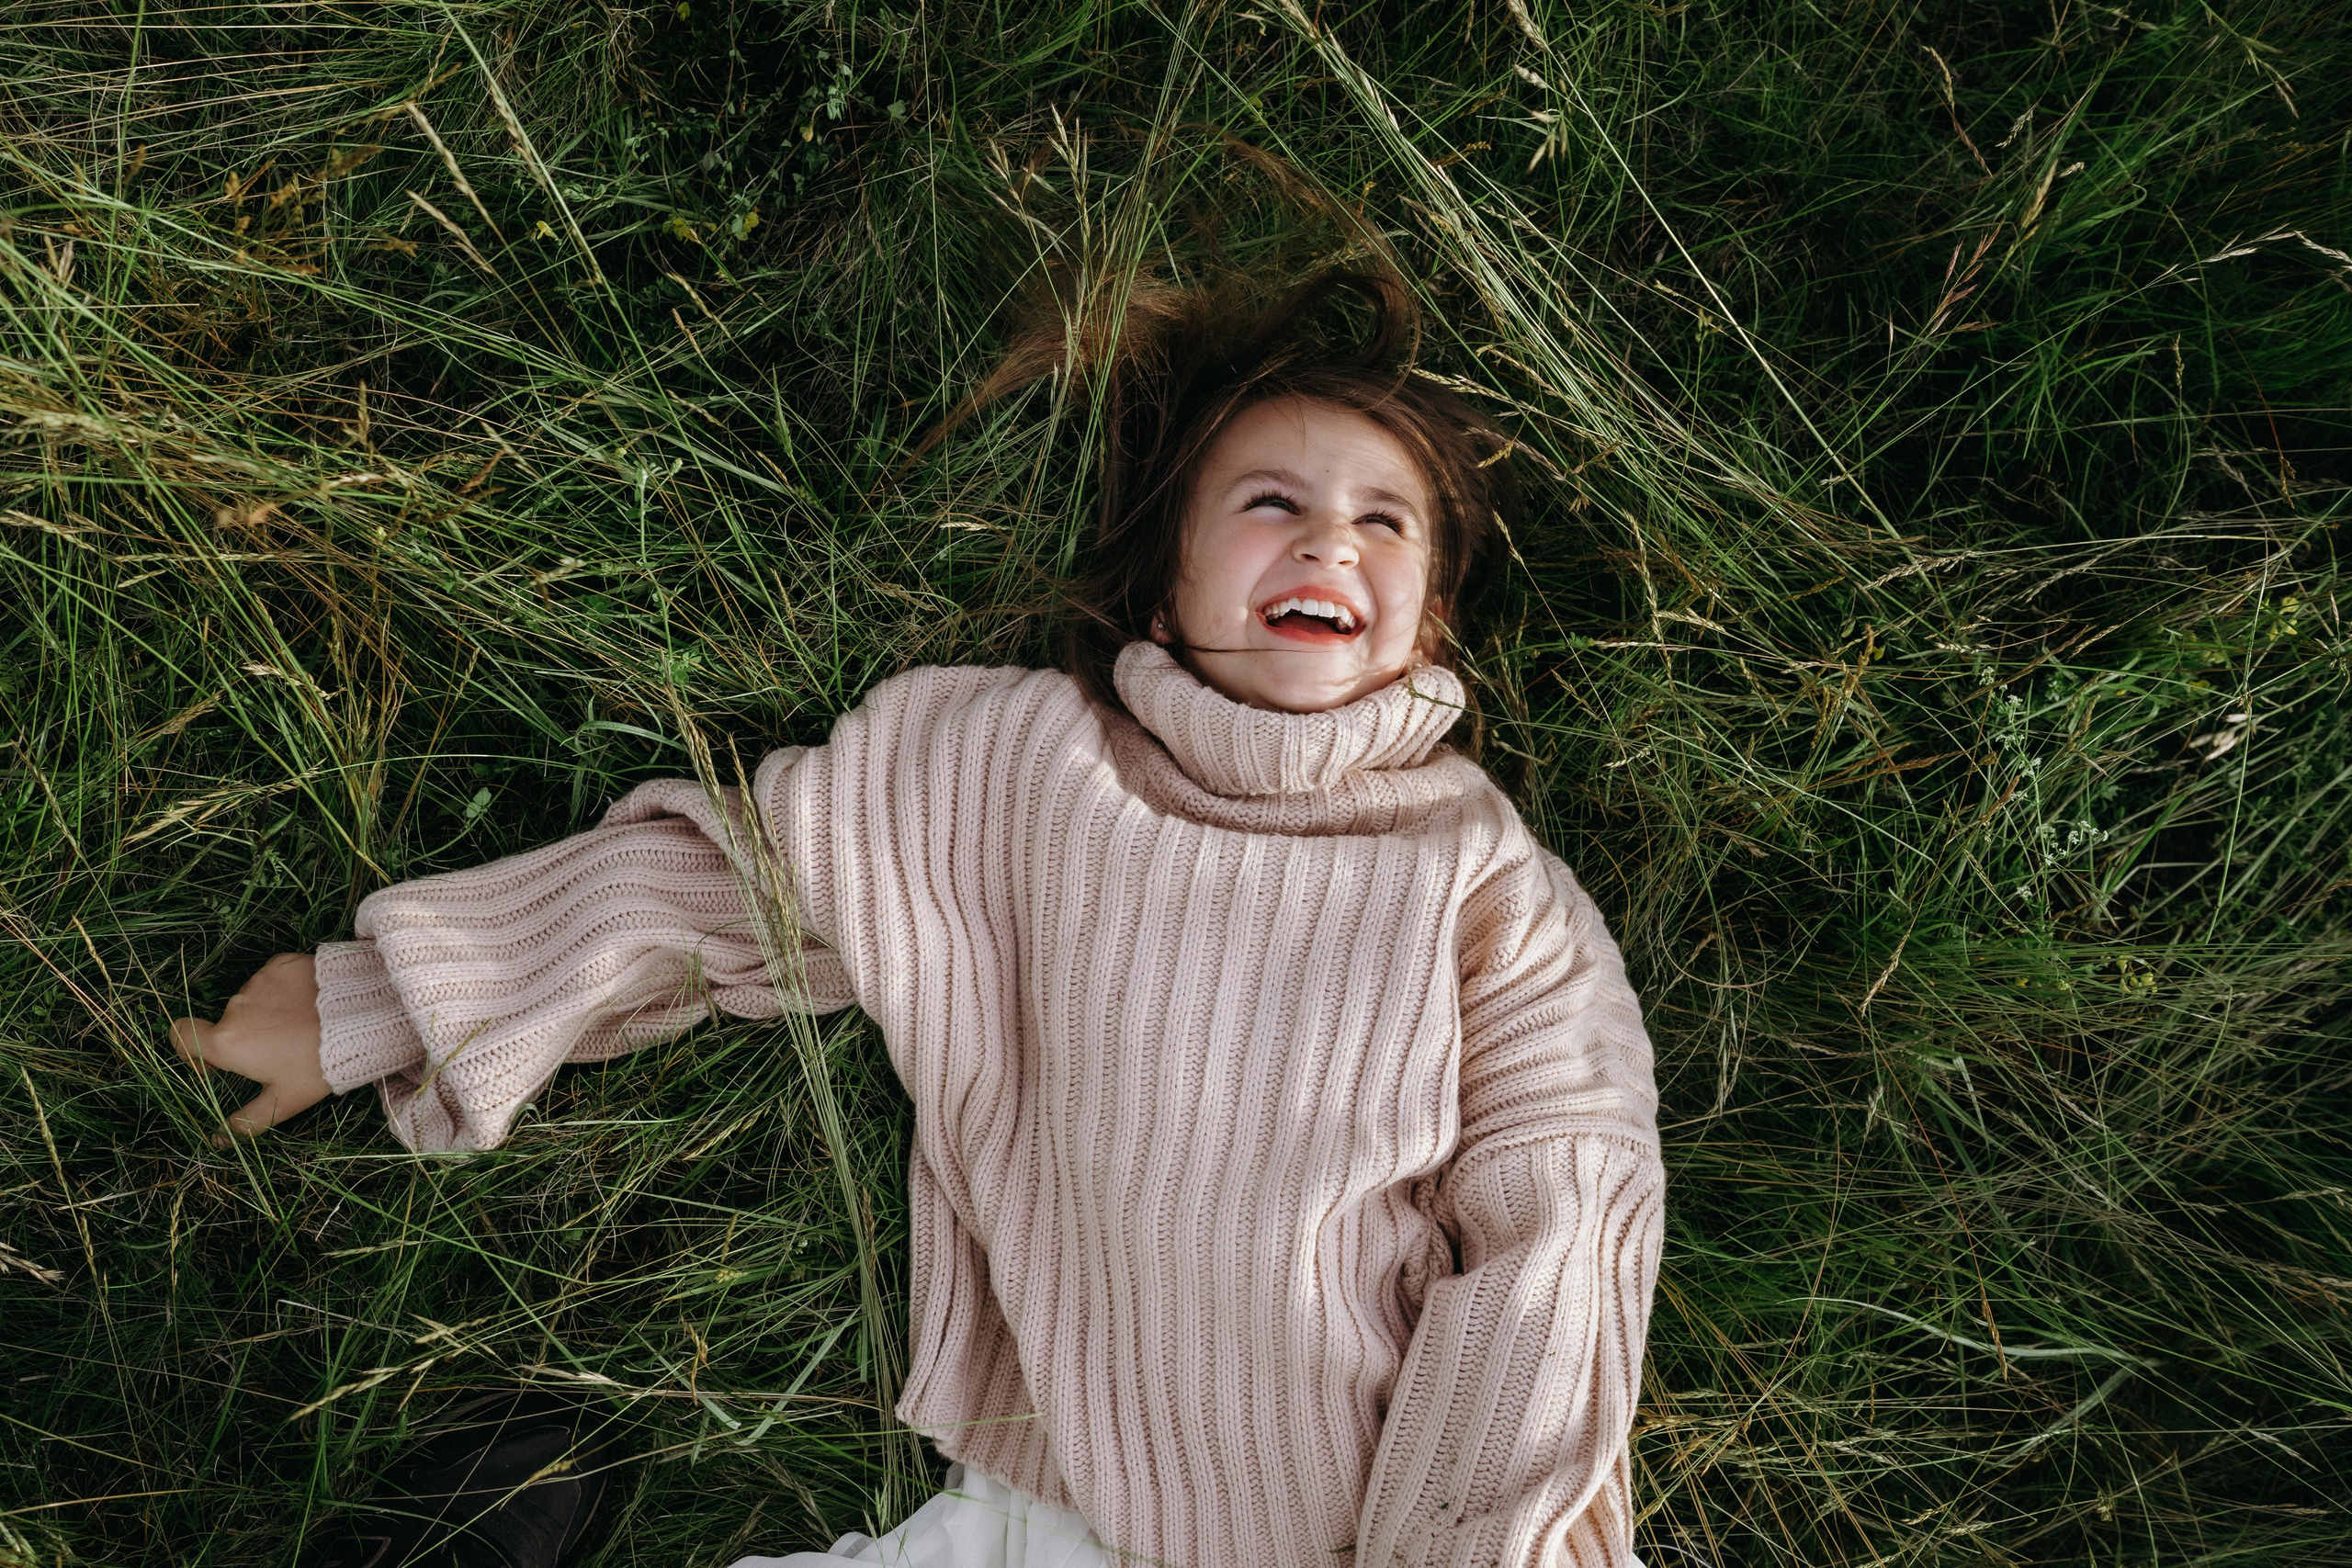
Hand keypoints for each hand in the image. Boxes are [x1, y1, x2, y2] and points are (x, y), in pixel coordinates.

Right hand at [170, 952, 329, 1143]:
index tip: (217, 1062)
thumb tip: (217, 1140)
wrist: (363, 1017)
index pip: (181, 1035)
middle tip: (280, 1053)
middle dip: (244, 1038)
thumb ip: (245, 1122)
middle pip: (226, 1023)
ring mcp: (259, 980)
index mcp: (227, 1041)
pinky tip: (309, 1006)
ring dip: (266, 1015)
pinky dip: (284, 993)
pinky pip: (274, 980)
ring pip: (252, 1001)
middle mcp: (236, 1006)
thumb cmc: (319, 1064)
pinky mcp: (282, 963)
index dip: (190, 1050)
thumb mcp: (284, 1100)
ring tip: (301, 1030)